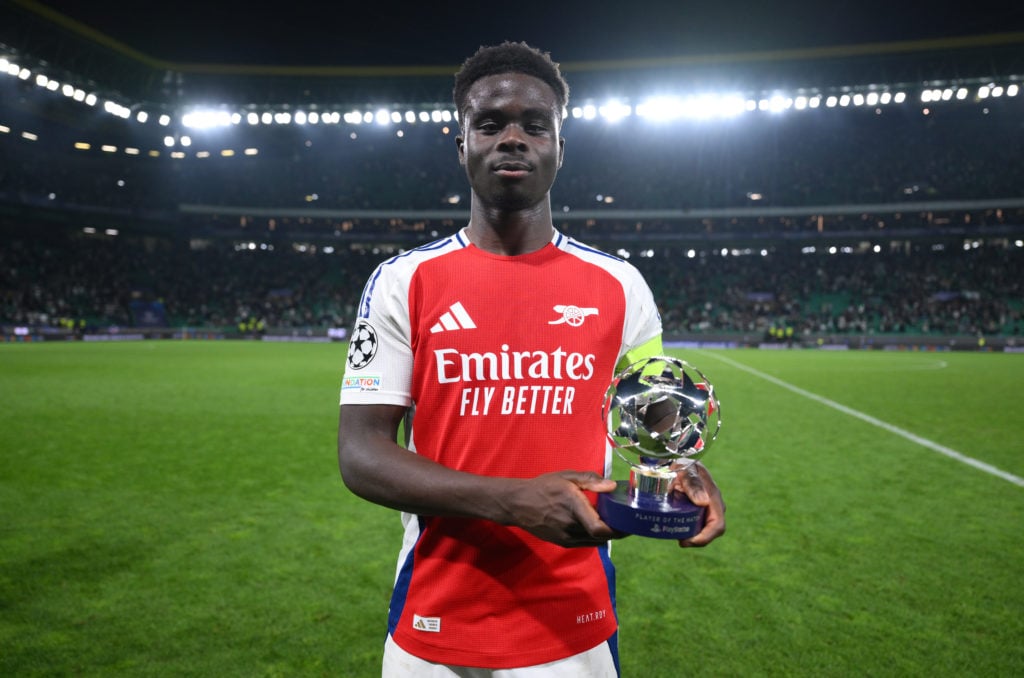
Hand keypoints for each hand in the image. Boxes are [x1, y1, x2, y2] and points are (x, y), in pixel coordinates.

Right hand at [501, 471, 619, 547]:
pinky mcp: (563, 543)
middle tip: (628, 521)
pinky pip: (586, 542)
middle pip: (602, 536)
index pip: (599, 527)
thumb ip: (590, 480)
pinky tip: (597, 526)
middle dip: (617, 530)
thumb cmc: (544, 487)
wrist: (519, 504)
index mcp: (573, 505)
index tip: (629, 522)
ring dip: (607, 534)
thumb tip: (612, 485)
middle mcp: (570, 525)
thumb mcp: (566, 477)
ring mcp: (566, 537)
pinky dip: (595, 536)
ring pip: (595, 541)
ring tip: (615, 523)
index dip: (617, 529)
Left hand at [671, 462, 725, 547]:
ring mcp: (705, 510)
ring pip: (701, 530)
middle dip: (696, 540)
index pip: (717, 526)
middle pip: (710, 532)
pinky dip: (686, 530)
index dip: (705, 538)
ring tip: (675, 534)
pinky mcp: (696, 512)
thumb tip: (703, 502)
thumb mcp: (686, 471)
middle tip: (680, 541)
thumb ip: (693, 483)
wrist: (678, 463)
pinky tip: (673, 529)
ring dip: (690, 536)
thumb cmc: (683, 465)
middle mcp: (712, 507)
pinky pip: (694, 525)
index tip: (688, 541)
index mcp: (713, 498)